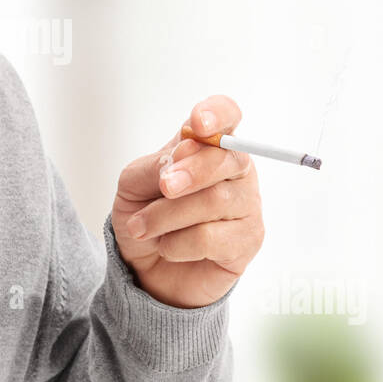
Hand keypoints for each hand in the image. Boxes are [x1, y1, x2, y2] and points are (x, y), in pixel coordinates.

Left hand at [111, 96, 264, 308]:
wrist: (145, 267)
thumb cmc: (145, 215)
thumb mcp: (134, 184)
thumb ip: (155, 165)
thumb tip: (182, 155)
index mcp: (209, 146)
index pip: (227, 115)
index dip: (217, 114)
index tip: (198, 125)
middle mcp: (236, 170)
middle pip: (228, 158)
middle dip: (191, 172)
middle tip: (163, 187)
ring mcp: (247, 205)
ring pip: (215, 201)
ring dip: (167, 216)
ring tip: (141, 227)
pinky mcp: (248, 240)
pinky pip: (212, 237)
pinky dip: (178, 243)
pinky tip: (167, 247)